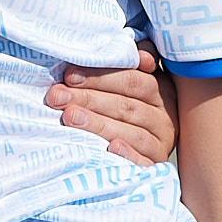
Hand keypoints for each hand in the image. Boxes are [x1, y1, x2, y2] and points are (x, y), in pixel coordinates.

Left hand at [45, 47, 180, 165]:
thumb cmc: (131, 107)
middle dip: (89, 99)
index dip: (100, 76)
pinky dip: (129, 154)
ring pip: (132, 132)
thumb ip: (131, 63)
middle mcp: (164, 116)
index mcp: (160, 90)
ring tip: (70, 117)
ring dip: (100, 124)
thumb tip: (140, 56)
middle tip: (58, 97)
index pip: (132, 80)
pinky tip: (111, 148)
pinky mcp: (156, 165)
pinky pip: (144, 161)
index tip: (69, 75)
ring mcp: (162, 142)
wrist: (150, 148)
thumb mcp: (135, 81)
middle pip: (127, 106)